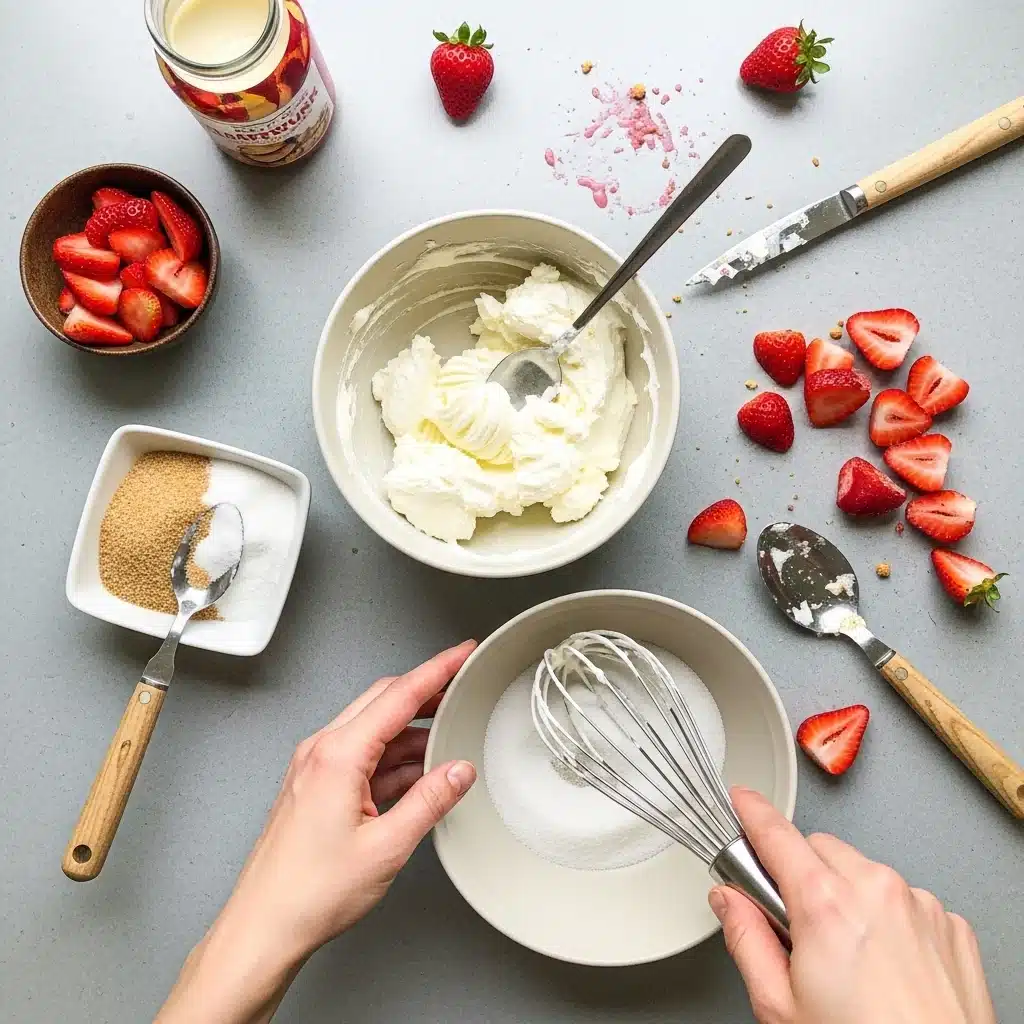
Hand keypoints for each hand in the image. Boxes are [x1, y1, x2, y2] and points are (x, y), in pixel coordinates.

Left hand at [157, 641, 477, 1023]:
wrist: (264, 927)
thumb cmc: (309, 893)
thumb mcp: (387, 846)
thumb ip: (430, 801)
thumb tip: (459, 771)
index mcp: (338, 756)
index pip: (398, 695)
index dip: (437, 670)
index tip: (461, 654)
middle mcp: (321, 752)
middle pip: (383, 701)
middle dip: (426, 691)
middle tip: (460, 686)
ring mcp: (316, 768)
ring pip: (373, 729)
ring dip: (411, 731)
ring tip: (448, 738)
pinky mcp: (316, 787)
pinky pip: (362, 756)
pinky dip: (393, 757)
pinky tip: (418, 772)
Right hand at [710, 787, 995, 1023]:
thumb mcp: (780, 1007)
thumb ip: (746, 940)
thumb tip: (728, 901)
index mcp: (826, 905)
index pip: (776, 835)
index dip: (752, 813)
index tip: (742, 801)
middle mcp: (877, 891)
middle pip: (821, 849)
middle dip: (801, 874)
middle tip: (795, 926)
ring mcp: (921, 906)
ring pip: (865, 873)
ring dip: (848, 896)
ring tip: (850, 960)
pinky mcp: (952, 926)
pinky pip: (906, 900)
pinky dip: (890, 920)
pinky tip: (887, 967)